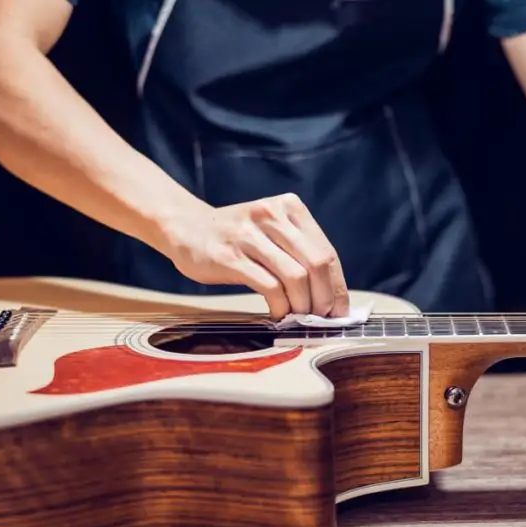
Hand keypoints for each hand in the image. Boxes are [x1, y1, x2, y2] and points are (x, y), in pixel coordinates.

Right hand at [158, 192, 349, 319]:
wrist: (185, 227)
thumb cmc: (234, 237)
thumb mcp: (270, 230)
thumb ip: (297, 252)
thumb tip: (330, 293)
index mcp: (289, 208)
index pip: (326, 252)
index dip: (338, 286)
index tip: (340, 310)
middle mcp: (272, 216)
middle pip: (316, 264)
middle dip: (324, 298)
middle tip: (321, 319)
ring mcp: (250, 235)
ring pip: (295, 277)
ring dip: (303, 305)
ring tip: (299, 318)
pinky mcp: (231, 257)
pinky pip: (269, 287)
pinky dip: (280, 307)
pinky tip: (278, 315)